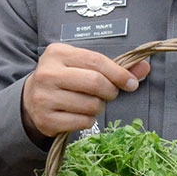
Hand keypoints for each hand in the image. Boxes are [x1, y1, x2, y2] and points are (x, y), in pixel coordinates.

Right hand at [21, 42, 149, 139]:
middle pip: (95, 83)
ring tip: (90, 102)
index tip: (132, 83)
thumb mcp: (83, 65)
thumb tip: (145, 68)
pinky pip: (83, 122)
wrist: (31, 99)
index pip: (96, 61)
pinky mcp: (46, 120)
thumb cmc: (65, 78)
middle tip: (110, 93)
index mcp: (58, 53)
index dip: (119, 73)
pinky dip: (89, 120)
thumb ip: (114, 66)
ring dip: (99, 107)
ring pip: (91, 105)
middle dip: (110, 91)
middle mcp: (47, 74)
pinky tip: (80, 113)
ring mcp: (44, 98)